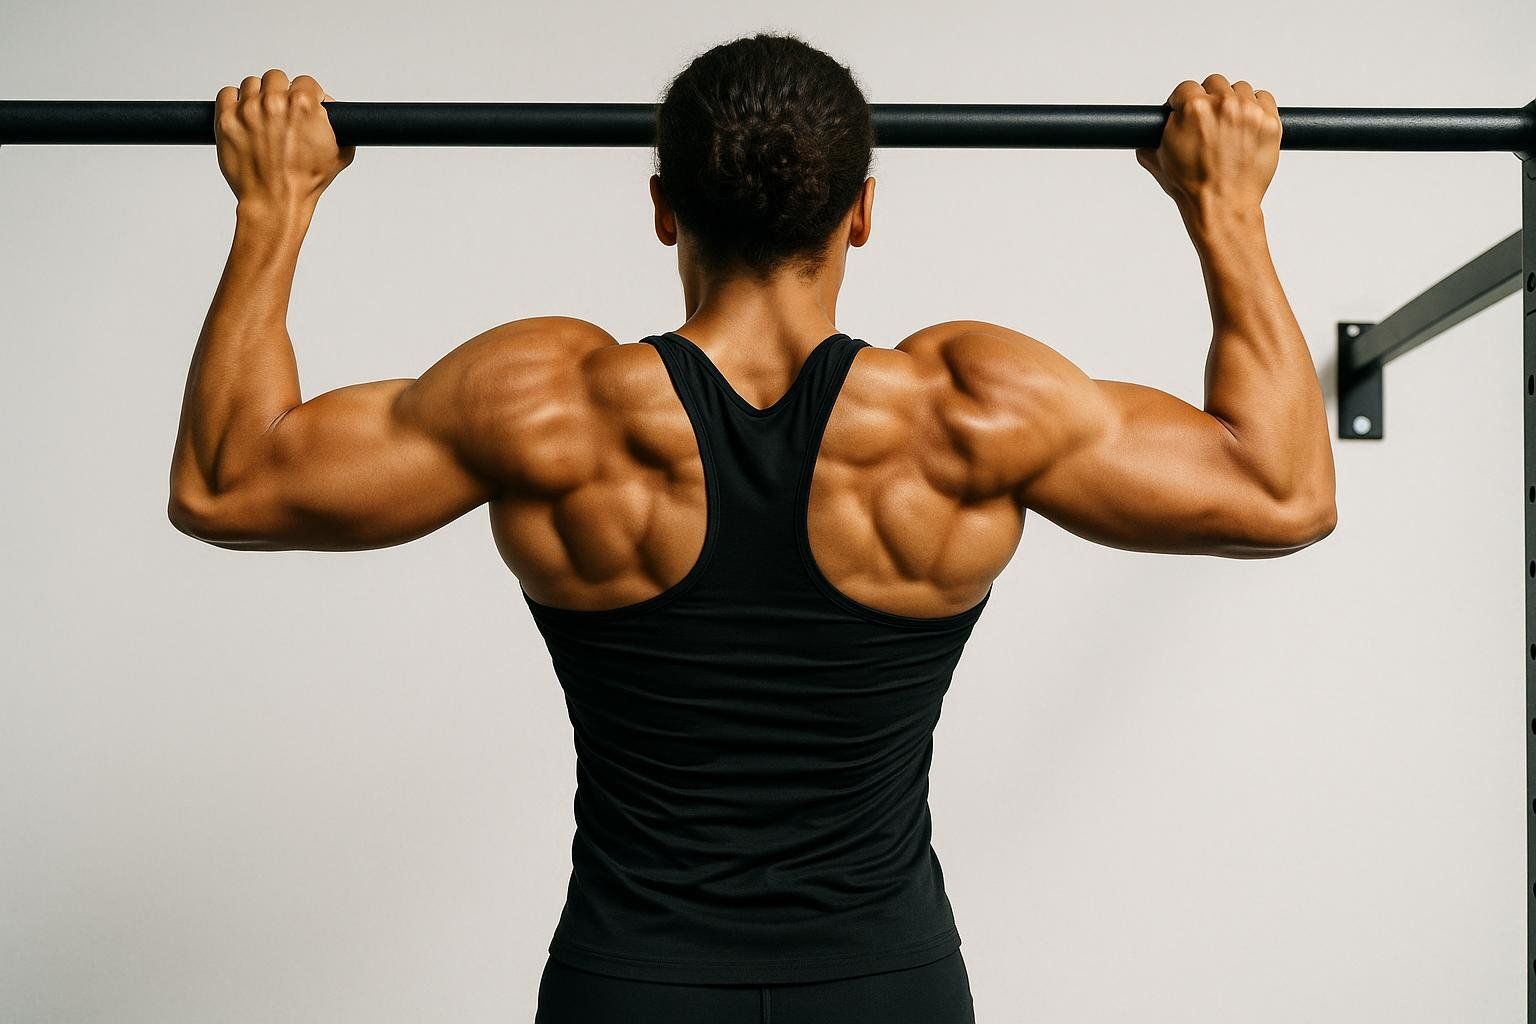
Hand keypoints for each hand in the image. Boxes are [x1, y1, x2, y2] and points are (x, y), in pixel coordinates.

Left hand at [214, 69, 354, 208]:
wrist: (275, 201)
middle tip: (281, 112)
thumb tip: (331, 110)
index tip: (302, 105)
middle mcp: (274, 102)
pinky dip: (234, 103)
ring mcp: (247, 109)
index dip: (307, 94)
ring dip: (257, 96)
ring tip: (261, 116)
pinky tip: (243, 117)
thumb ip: (338, 125)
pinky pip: (227, 94)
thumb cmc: (306, 182)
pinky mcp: (226, 119)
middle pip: (276, 77)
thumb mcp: (340, 153)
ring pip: (251, 84)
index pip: (305, 81)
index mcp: (303, 105)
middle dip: (281, 92)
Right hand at [1136, 74, 1280, 211]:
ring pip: (1241, 89)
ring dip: (1235, 102)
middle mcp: (1223, 104)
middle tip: (1209, 122)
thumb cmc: (1192, 188)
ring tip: (1230, 126)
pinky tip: (1248, 125)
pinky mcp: (1270, 123)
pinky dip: (1258, 109)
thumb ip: (1149, 143)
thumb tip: (1143, 138)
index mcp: (1193, 108)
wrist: (1222, 207)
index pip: (1185, 88)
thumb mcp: (1159, 162)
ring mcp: (1249, 112)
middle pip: (1215, 83)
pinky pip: (1265, 99)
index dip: (1182, 102)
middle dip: (1209, 99)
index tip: (1186, 113)